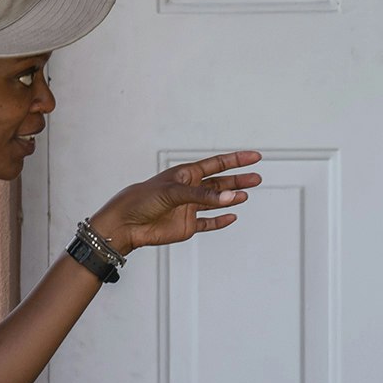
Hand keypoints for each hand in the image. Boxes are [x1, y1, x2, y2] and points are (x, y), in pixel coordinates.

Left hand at [90, 151, 264, 251]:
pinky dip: (220, 221)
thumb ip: (203, 196)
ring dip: (231, 199)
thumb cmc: (143, 199)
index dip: (236, 160)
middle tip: (257, 178)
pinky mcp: (186, 226)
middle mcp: (190, 190)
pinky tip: (232, 216)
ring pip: (216, 202)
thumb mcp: (174, 192)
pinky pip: (207, 223)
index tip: (254, 157)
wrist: (126, 223)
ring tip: (245, 195)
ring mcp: (189, 208)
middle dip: (238, 180)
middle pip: (220, 184)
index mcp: (186, 174)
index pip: (217, 164)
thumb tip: (229, 198)